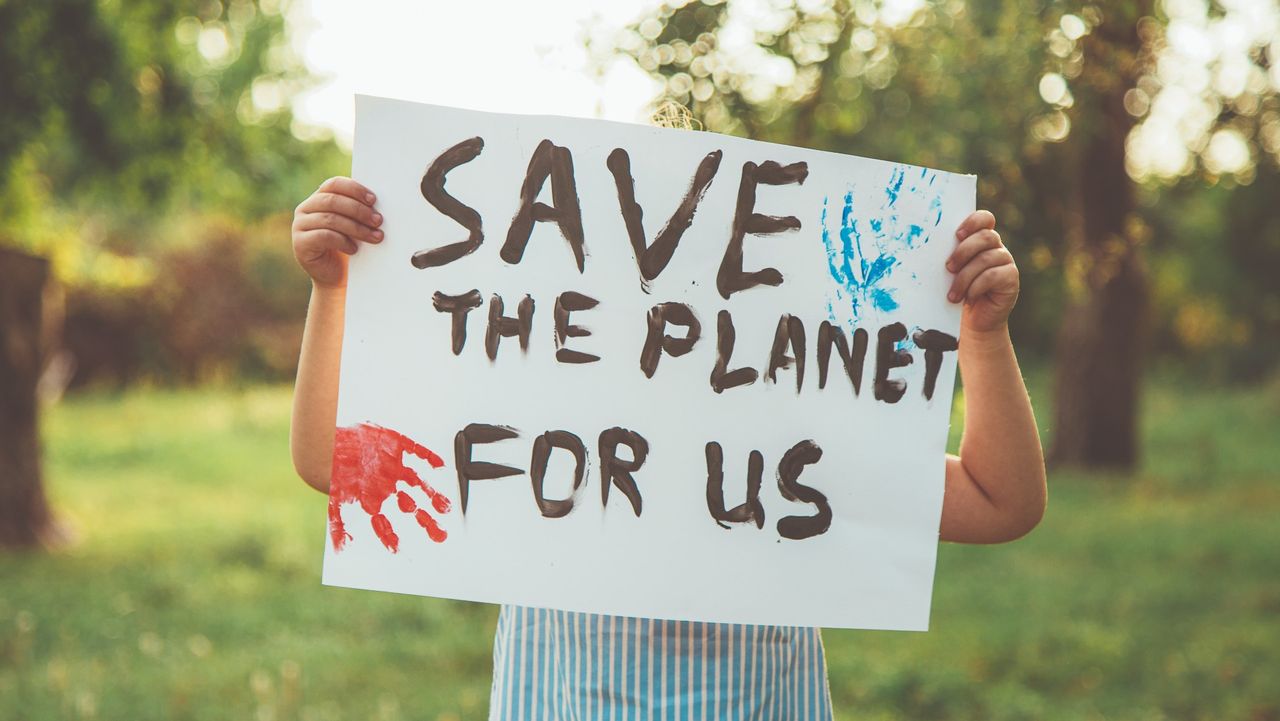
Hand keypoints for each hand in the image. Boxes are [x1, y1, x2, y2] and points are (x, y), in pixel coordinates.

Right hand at [291, 177, 382, 289]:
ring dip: (356, 228)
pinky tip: (355, 249)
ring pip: (330, 219)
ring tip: (375, 237)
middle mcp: (305, 209)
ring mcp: (300, 226)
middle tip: (378, 221)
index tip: (373, 200)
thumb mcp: (353, 224)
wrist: (335, 276)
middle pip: (333, 201)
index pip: (334, 184)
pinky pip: (324, 236)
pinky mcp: (300, 244)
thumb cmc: (348, 246)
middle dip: (359, 210)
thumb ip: (358, 210)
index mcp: (318, 198)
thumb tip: (377, 202)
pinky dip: (343, 242)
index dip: (354, 189)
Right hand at [328, 423, 451, 552]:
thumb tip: (340, 548)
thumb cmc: (331, 468)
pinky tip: (440, 466)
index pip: (385, 522)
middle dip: (425, 521)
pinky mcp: (395, 445)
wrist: (329, 440)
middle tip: (440, 535)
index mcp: (371, 497)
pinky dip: (429, 458)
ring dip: (432, 495)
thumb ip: (339, 523)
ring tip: (446, 507)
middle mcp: (384, 484)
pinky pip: (417, 452)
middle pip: (409, 506)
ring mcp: (391, 466)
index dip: (393, 537)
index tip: (403, 550)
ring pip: (418, 483)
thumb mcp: (336, 498)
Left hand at [946, 210, 1018, 333]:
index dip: (973, 221)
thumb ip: (948, 256)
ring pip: (986, 259)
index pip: (985, 219)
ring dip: (964, 277)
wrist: (975, 321)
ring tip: (952, 294)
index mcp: (982, 240)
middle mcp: (997, 247)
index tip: (956, 235)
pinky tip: (968, 298)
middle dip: (963, 251)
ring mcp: (1006, 262)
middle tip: (948, 267)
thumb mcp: (951, 272)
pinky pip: (993, 276)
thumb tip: (928, 246)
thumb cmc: (958, 292)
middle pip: (985, 236)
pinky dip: (976, 287)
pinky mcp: (1011, 279)